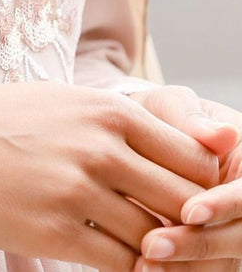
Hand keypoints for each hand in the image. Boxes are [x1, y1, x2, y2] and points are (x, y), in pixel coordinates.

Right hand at [0, 82, 221, 271]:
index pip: (195, 157)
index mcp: (107, 109)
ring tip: (154, 258)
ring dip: (161, 255)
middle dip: (193, 227)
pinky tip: (119, 266)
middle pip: (186, 200)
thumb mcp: (61, 103)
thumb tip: (171, 155)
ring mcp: (78, 190)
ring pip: (156, 240)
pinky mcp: (54, 232)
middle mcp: (101, 146)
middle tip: (187, 242)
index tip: (197, 204)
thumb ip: (115, 126)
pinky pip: (119, 266)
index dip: (206, 187)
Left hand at [125, 85, 241, 271]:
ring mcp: (231, 234)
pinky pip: (202, 271)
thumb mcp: (171, 107)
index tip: (188, 212)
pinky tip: (140, 270)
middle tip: (152, 246)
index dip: (223, 206)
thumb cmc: (158, 118)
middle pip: (239, 238)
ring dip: (185, 268)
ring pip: (222, 264)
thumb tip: (223, 134)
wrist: (131, 141)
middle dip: (199, 245)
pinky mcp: (212, 257)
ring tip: (141, 265)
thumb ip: (192, 119)